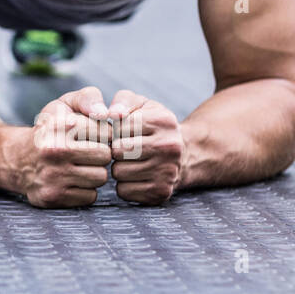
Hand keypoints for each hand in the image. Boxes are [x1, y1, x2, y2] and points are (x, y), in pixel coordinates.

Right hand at [12, 85, 112, 207]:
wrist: (15, 158)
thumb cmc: (49, 129)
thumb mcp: (63, 104)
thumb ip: (88, 98)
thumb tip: (105, 113)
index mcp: (59, 125)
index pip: (107, 132)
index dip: (103, 133)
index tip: (92, 135)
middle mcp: (55, 150)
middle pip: (105, 156)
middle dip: (99, 153)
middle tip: (86, 151)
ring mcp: (53, 176)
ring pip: (100, 178)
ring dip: (93, 172)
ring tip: (78, 165)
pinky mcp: (53, 197)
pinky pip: (90, 197)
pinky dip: (84, 189)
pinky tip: (71, 180)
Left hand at [107, 90, 183, 204]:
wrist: (183, 155)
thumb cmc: (152, 126)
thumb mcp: (142, 105)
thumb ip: (123, 101)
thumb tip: (111, 113)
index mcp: (164, 121)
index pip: (120, 127)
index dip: (115, 130)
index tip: (122, 132)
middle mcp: (169, 146)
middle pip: (117, 151)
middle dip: (115, 149)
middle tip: (124, 148)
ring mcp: (168, 172)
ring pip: (118, 173)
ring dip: (118, 167)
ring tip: (130, 161)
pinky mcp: (161, 192)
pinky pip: (123, 191)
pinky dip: (123, 185)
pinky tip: (135, 176)